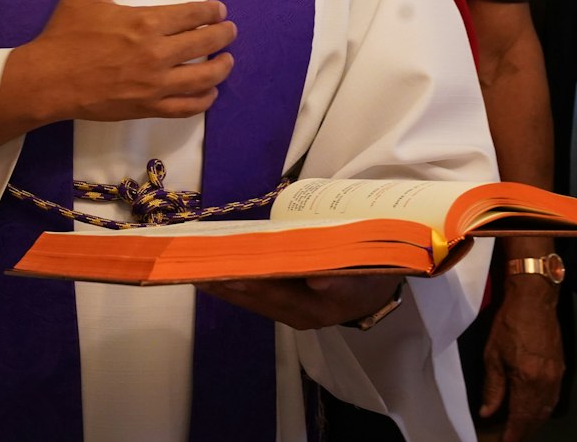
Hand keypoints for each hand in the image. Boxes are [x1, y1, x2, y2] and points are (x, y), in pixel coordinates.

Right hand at [0, 0, 236, 143]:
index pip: (193, 14)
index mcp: (145, 22)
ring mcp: (154, 84)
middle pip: (206, 43)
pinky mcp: (147, 107)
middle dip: (224, 35)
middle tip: (230, 32)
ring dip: (221, 68)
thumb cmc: (66, 34)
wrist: (47, 79)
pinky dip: (203, 100)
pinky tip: (209, 93)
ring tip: (227, 61)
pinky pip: (186, 107)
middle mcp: (156, 53)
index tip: (220, 11)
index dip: (212, 11)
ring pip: (203, 78)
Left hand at [195, 273, 403, 329]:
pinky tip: (216, 273)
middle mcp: (302, 315)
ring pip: (252, 299)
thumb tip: (316, 281)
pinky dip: (234, 285)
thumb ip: (341, 274)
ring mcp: (294, 313)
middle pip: (256, 295)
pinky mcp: (288, 308)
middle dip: (225, 277)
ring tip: (196, 265)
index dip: (245, 279)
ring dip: (224, 282)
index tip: (219, 266)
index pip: (273, 291)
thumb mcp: (366, 267)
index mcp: (319, 306)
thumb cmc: (373, 268)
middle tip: (194, 260)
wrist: (382, 287)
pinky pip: (256, 298)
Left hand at [480, 280, 563, 441]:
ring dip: (534, 422)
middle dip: (524, 431)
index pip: (521, 417)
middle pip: (536, 417)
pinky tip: (535, 411)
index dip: (513, 434)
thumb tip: (488, 412)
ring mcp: (557, 376)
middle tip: (511, 438)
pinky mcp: (561, 369)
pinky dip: (543, 409)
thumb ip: (492, 387)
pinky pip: (553, 398)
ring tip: (521, 429)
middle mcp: (546, 383)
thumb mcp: (492, 355)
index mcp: (528, 380)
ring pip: (547, 409)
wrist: (534, 300)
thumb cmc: (510, 323)